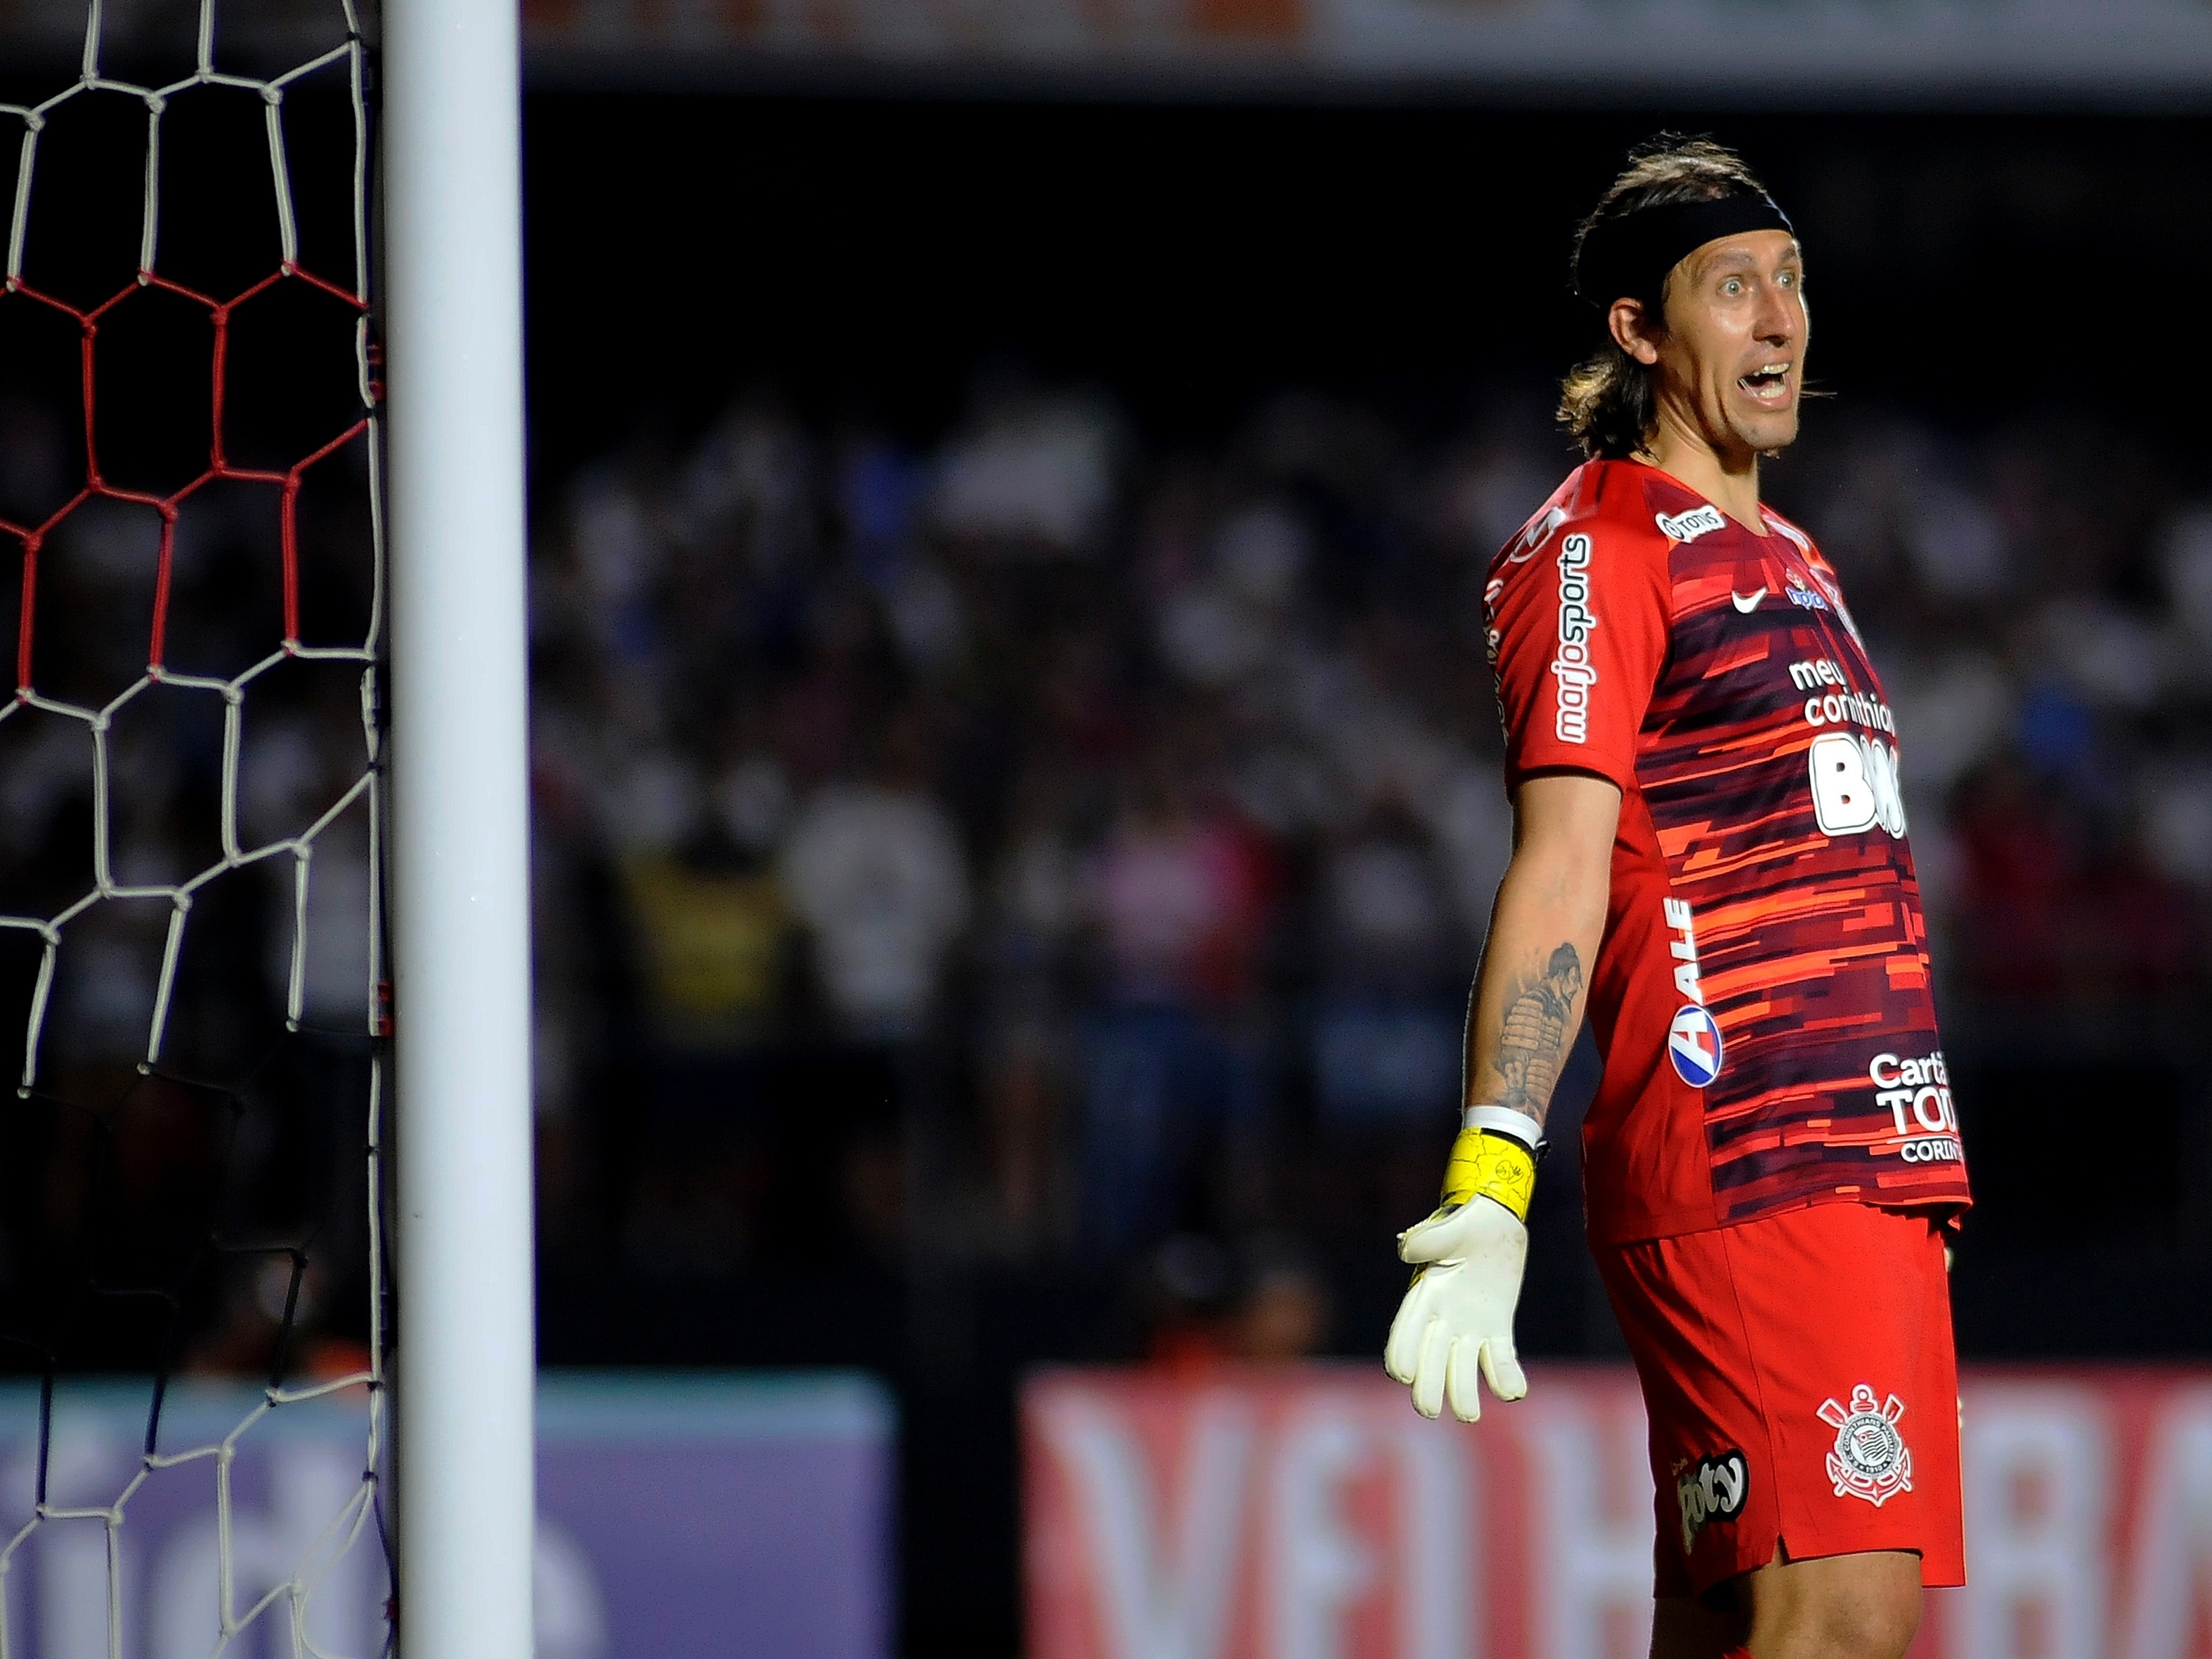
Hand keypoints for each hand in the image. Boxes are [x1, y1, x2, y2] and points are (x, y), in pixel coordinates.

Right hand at [1383, 1198, 1529, 1421]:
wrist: (1495, 1220)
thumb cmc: (1467, 1221)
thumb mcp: (1448, 1227)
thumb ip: (1428, 1239)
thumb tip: (1406, 1251)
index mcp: (1426, 1294)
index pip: (1407, 1330)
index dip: (1402, 1352)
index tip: (1403, 1374)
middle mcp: (1443, 1317)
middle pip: (1430, 1358)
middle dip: (1428, 1386)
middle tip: (1430, 1411)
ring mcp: (1470, 1326)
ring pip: (1462, 1366)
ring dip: (1463, 1391)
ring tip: (1470, 1416)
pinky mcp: (1497, 1329)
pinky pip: (1500, 1357)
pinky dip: (1505, 1376)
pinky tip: (1515, 1391)